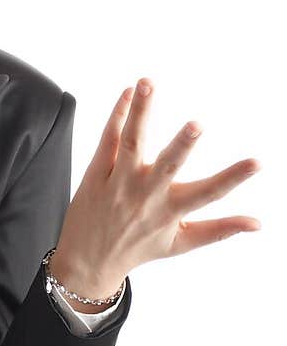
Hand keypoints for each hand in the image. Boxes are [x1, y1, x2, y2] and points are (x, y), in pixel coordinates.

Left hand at [49, 77, 261, 298]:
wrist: (88, 261)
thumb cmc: (138, 248)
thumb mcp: (181, 243)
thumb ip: (220, 229)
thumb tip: (258, 224)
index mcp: (170, 211)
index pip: (209, 193)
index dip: (234, 178)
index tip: (257, 162)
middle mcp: (145, 196)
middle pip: (167, 165)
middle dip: (182, 145)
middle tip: (196, 125)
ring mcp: (119, 183)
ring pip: (131, 143)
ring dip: (140, 112)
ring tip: (147, 84)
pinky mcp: (96, 174)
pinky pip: (107, 140)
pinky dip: (118, 115)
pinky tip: (128, 93)